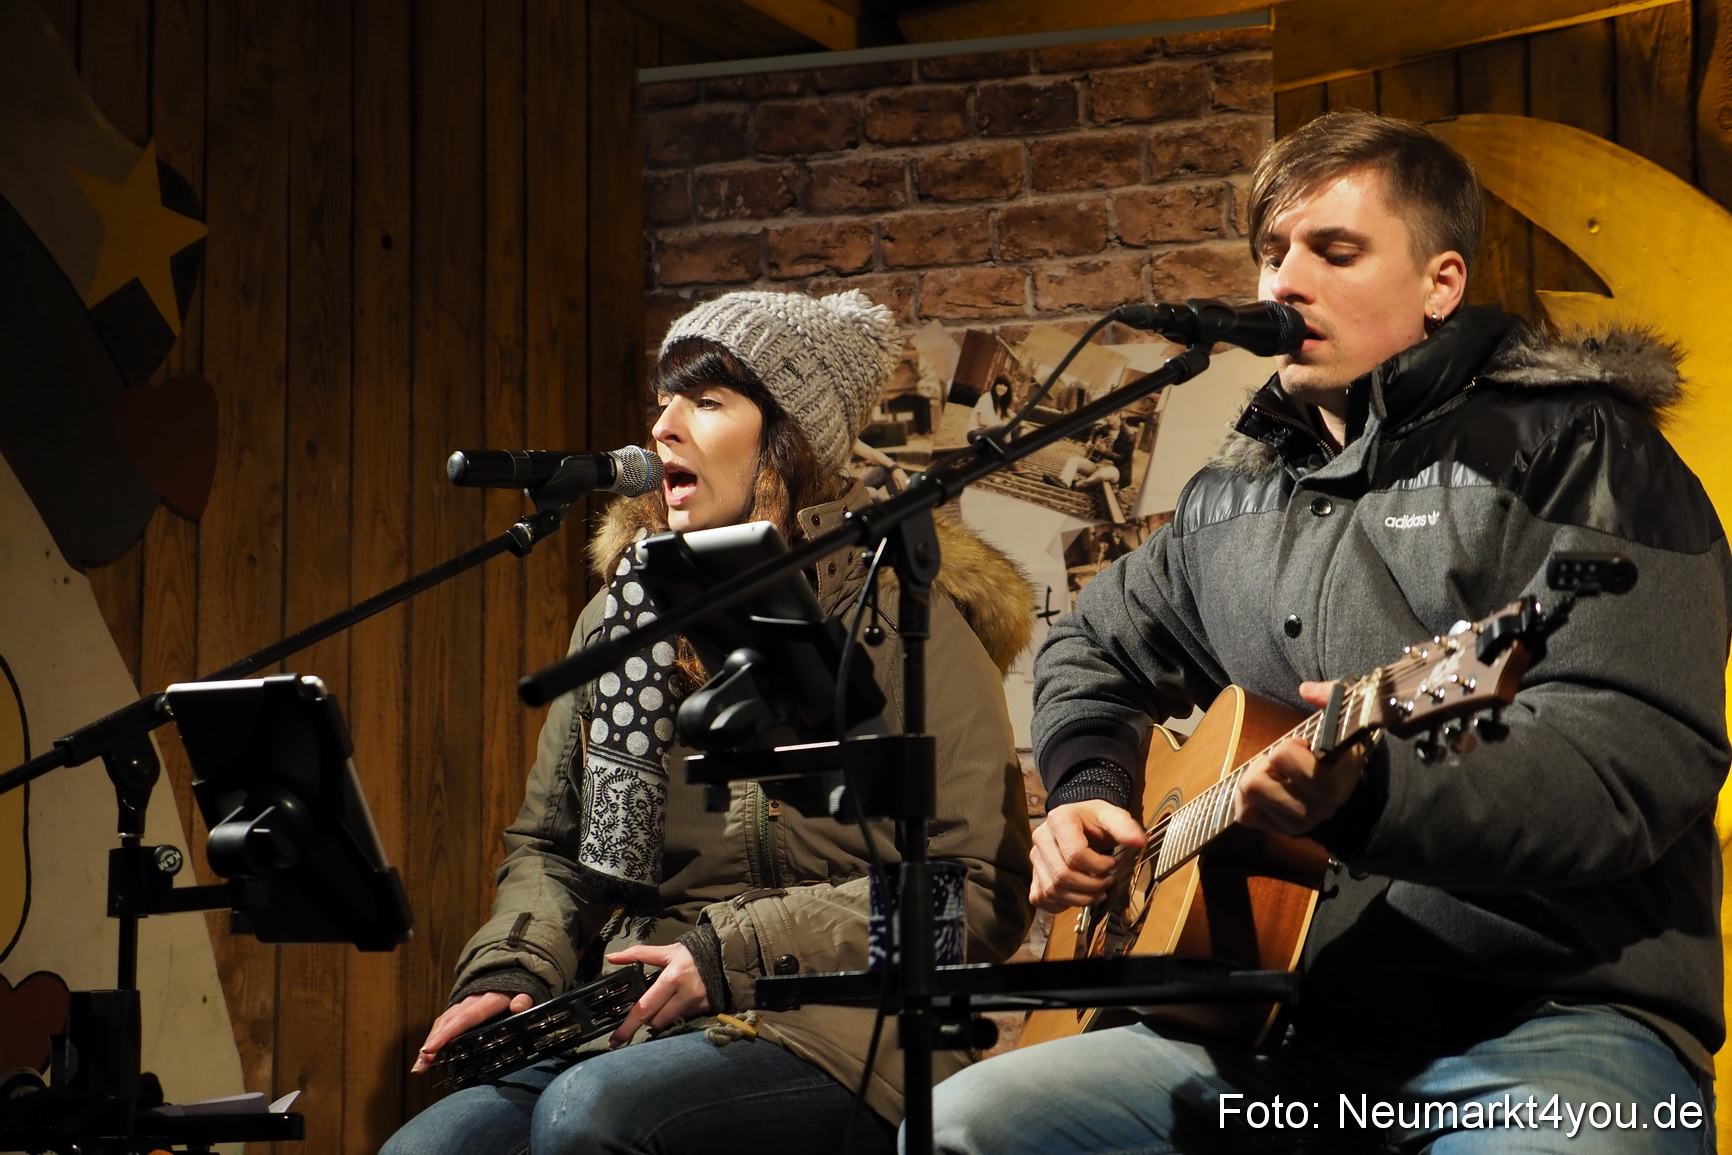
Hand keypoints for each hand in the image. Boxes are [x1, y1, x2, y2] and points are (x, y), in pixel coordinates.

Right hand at [410, 991, 531, 1072]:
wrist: (509, 970)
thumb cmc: (518, 989)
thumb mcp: (527, 993)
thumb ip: (525, 1000)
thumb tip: (518, 1005)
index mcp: (488, 1000)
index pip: (466, 1017)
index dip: (448, 1033)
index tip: (431, 1048)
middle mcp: (470, 1001)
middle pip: (448, 1022)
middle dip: (432, 1043)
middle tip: (421, 1066)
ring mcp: (463, 1004)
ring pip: (442, 1022)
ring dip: (430, 1043)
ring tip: (420, 1066)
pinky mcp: (459, 1008)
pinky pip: (444, 1022)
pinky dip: (434, 1037)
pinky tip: (428, 1054)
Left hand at [606, 943, 711, 1046]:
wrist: (725, 956)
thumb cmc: (692, 954)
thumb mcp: (666, 952)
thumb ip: (638, 954)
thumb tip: (612, 957)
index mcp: (671, 979)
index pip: (644, 1008)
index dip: (628, 1027)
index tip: (614, 1041)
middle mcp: (684, 995)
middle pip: (655, 1021)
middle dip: (647, 1018)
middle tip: (647, 1008)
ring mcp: (696, 1006)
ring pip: (669, 1023)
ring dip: (662, 1017)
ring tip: (667, 1002)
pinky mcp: (706, 1012)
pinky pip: (684, 1021)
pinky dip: (678, 1015)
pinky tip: (681, 1003)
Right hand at [1030, 799, 1146, 912]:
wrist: (1081, 820)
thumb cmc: (1096, 819)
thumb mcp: (1114, 816)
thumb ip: (1126, 828)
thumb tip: (1139, 842)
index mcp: (1059, 820)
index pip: (1075, 854)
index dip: (1098, 866)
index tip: (1112, 864)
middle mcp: (1042, 838)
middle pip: (1062, 875)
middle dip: (1090, 886)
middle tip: (1107, 882)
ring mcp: (1035, 857)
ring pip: (1052, 890)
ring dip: (1079, 898)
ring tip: (1097, 891)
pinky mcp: (1034, 873)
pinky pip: (1041, 898)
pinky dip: (1061, 904)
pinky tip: (1078, 895)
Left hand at [1232, 680, 1368, 836]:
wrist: (1352, 793)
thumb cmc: (1344, 750)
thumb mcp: (1346, 719)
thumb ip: (1332, 696)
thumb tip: (1306, 689)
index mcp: (1337, 781)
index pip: (1284, 757)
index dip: (1289, 746)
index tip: (1305, 746)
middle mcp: (1319, 808)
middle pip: (1256, 780)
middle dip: (1265, 763)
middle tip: (1281, 760)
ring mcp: (1300, 823)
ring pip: (1249, 794)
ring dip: (1256, 778)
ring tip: (1274, 774)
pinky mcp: (1282, 831)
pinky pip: (1245, 814)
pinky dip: (1248, 799)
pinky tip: (1266, 789)